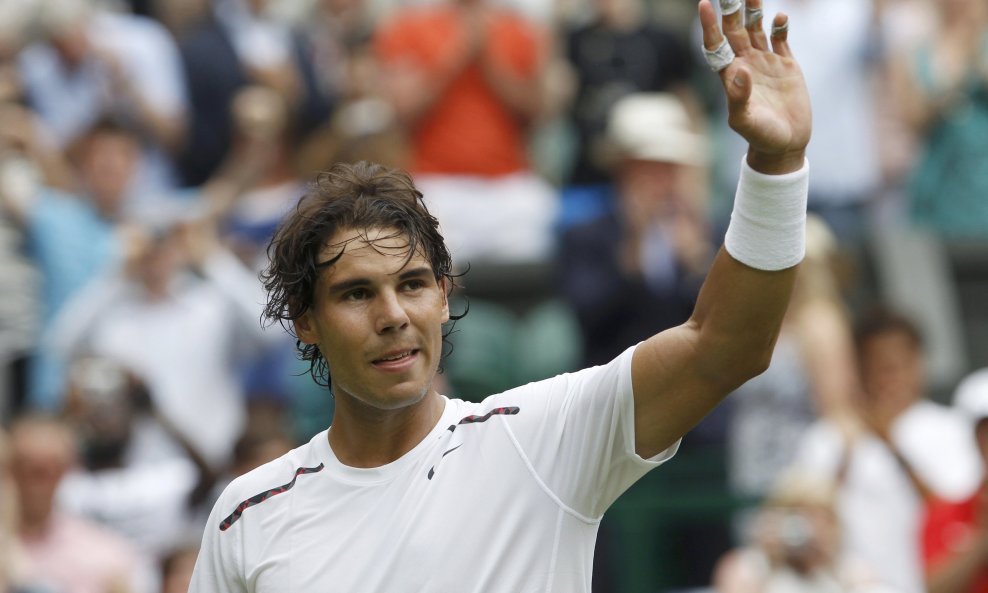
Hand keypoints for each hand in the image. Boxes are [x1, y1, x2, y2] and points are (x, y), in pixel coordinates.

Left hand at [699, 0, 810, 173]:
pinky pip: (780, 38)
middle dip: (731, 10)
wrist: (785, 144)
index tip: (704, 4)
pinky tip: (779, 17)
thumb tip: (740, 70)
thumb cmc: (760, 136)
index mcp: (730, 75)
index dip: (709, 25)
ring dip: (754, 11)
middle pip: (734, 30)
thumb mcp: (745, 121)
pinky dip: (780, 26)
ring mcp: (765, 62)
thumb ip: (739, 97)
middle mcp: (745, 64)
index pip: (716, 44)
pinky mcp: (786, 64)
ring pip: (756, 29)